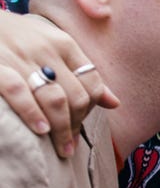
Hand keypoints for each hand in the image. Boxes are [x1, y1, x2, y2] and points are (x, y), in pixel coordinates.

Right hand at [0, 11, 118, 156]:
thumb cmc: (16, 38)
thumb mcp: (51, 46)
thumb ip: (81, 72)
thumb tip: (114, 103)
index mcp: (64, 44)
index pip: (92, 82)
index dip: (91, 109)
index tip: (80, 127)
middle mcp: (47, 50)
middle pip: (77, 96)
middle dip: (77, 125)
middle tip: (70, 145)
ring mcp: (21, 58)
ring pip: (55, 99)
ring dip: (62, 129)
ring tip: (62, 149)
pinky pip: (19, 93)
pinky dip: (33, 114)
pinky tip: (41, 131)